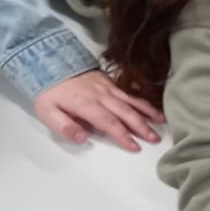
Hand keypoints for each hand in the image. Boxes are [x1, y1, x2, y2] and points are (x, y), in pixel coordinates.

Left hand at [33, 70, 163, 151]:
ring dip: (147, 113)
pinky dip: (143, 102)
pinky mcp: (110, 83)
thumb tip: (82, 138)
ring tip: (162, 123)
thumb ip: (65, 126)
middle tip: (154, 139)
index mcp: (86, 105)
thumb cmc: (49, 93)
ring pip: (131, 102)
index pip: (108, 122)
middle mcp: (101, 96)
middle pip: (125, 112)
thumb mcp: (47, 112)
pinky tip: (153, 108)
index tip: (135, 147)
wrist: (50, 64)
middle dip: (141, 127)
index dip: (123, 136)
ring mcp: (107, 88)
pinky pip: (129, 94)